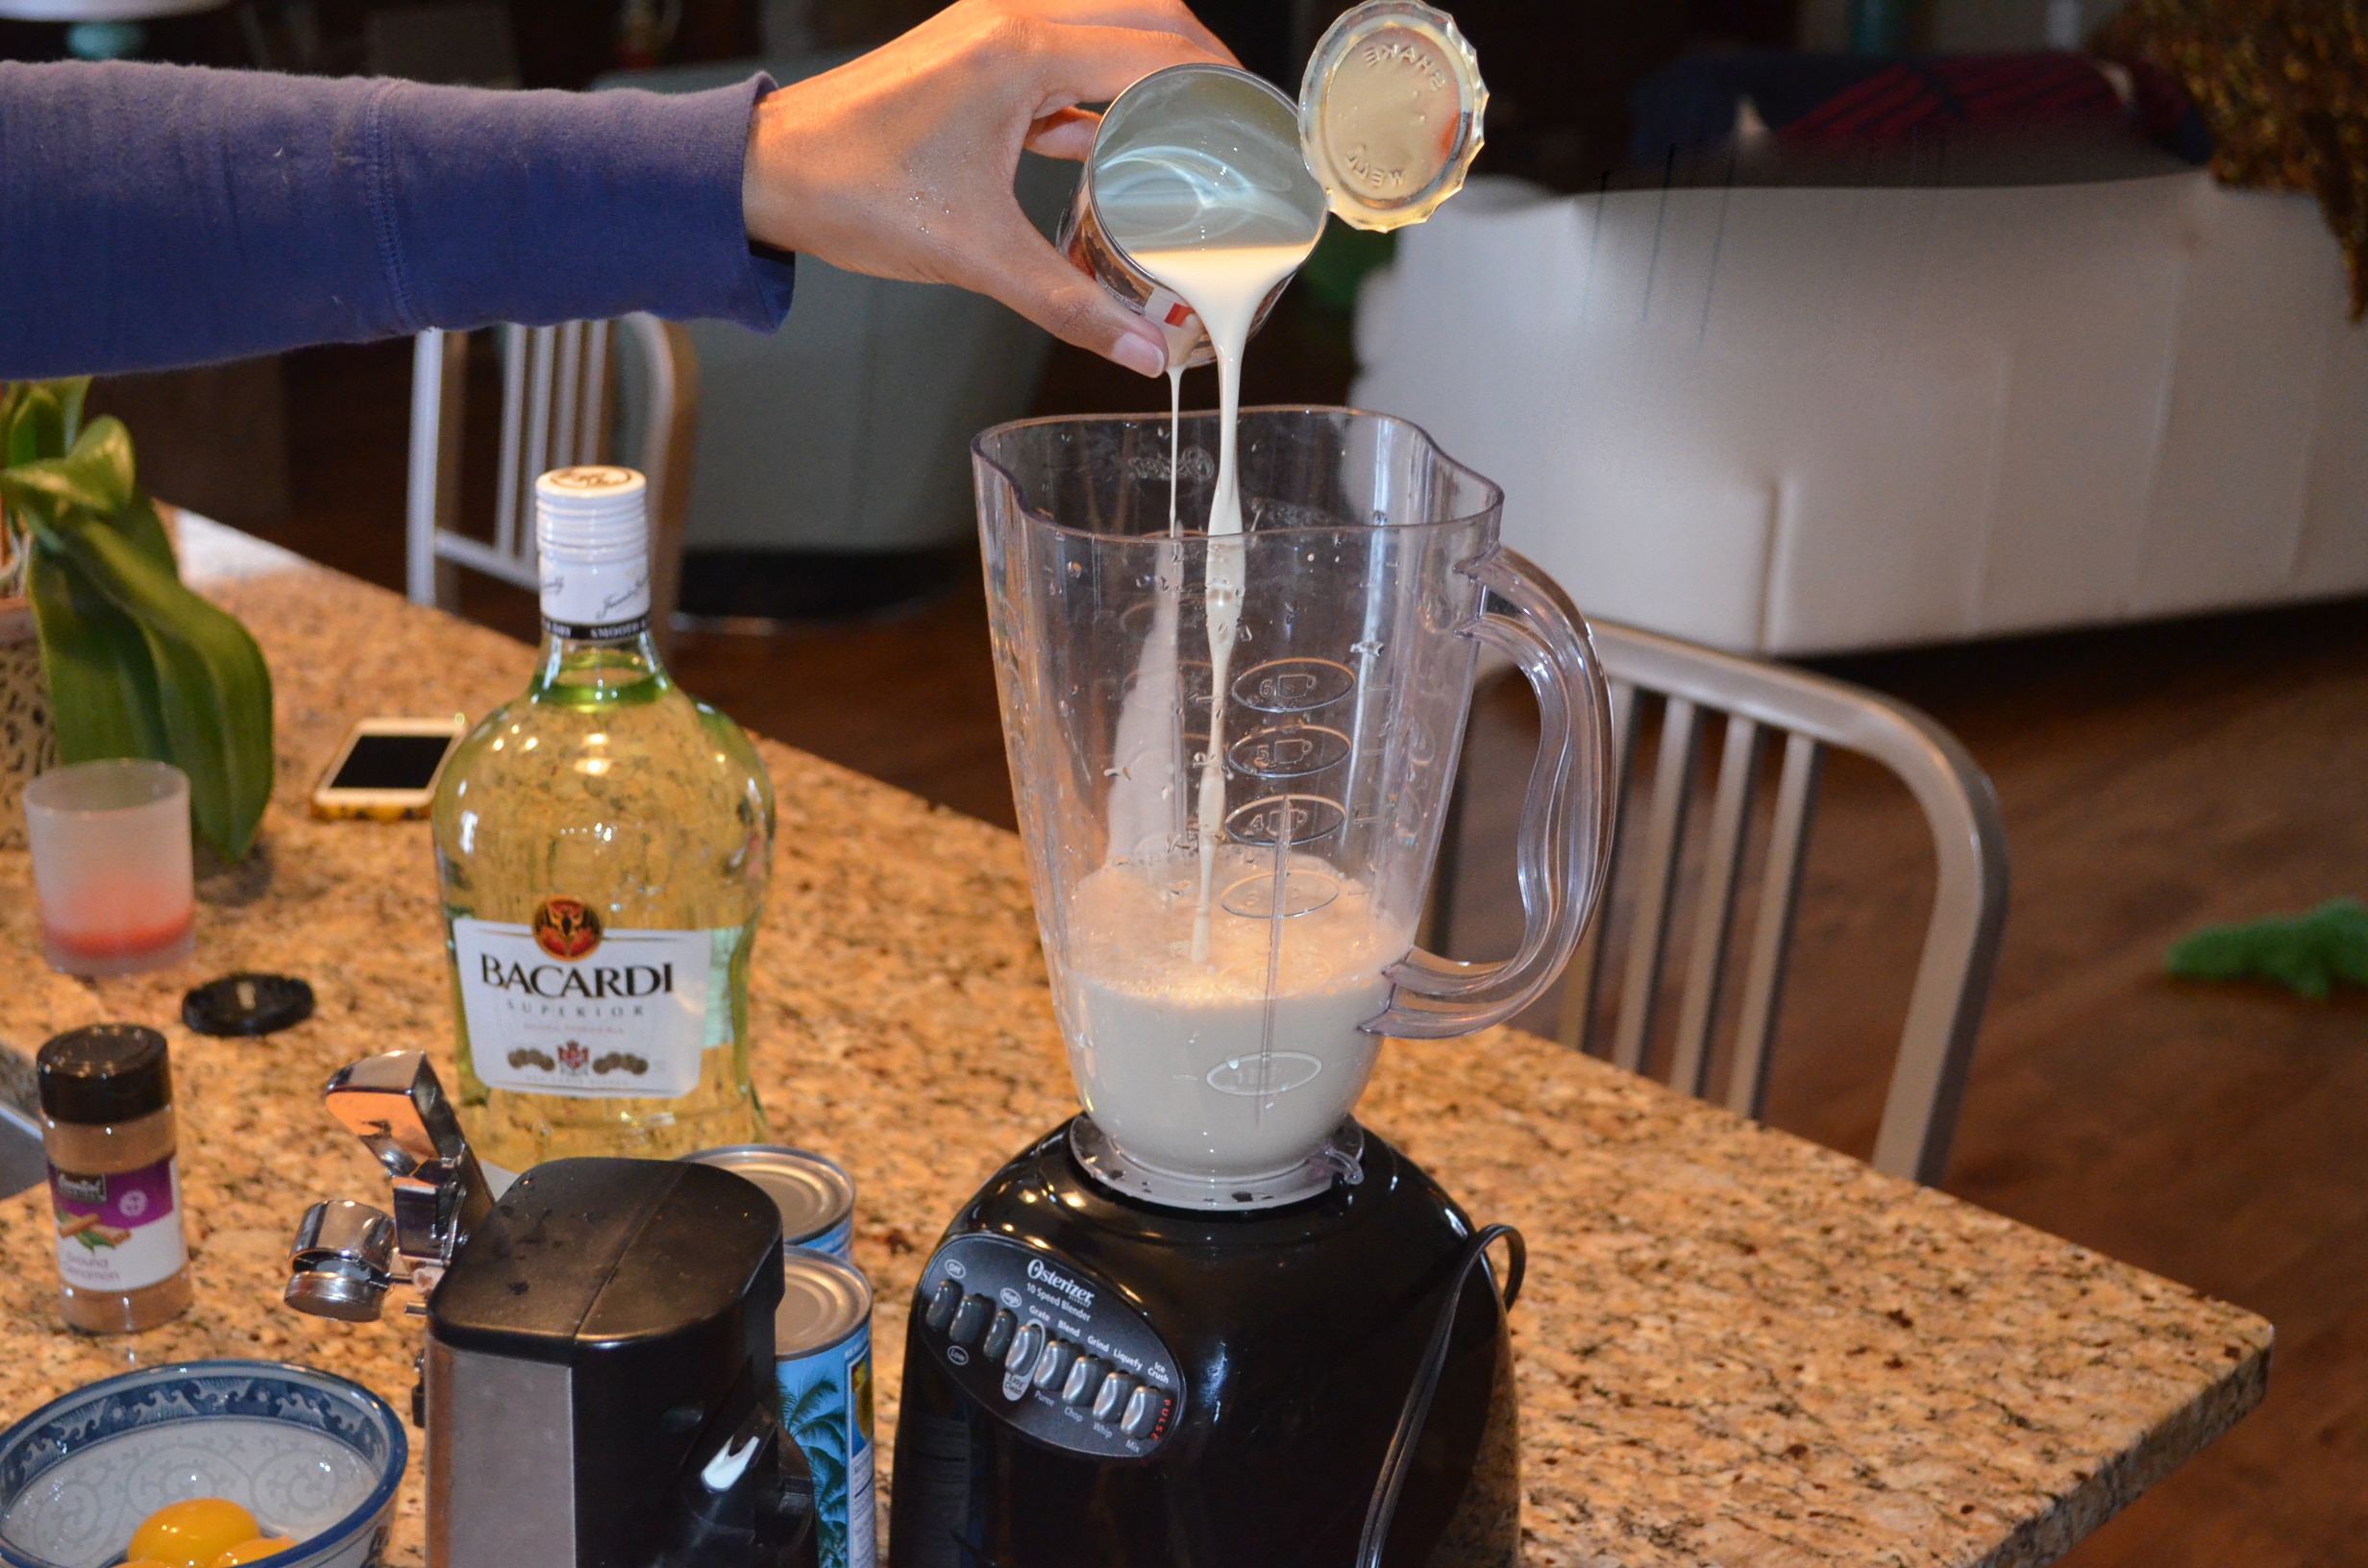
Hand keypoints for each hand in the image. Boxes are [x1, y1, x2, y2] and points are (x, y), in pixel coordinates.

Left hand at [741, 0, 1235, 377]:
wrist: (765, 172)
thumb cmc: (852, 193)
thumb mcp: (976, 257)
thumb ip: (1070, 303)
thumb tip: (1142, 350)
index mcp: (1023, 51)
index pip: (1158, 52)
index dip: (1221, 90)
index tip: (1261, 130)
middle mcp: (1013, 18)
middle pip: (1146, 12)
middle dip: (1203, 64)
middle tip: (1240, 124)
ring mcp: (990, 27)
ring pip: (1105, 24)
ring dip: (1150, 68)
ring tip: (1191, 131)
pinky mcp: (973, 51)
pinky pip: (1062, 53)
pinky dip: (1098, 89)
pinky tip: (1112, 147)